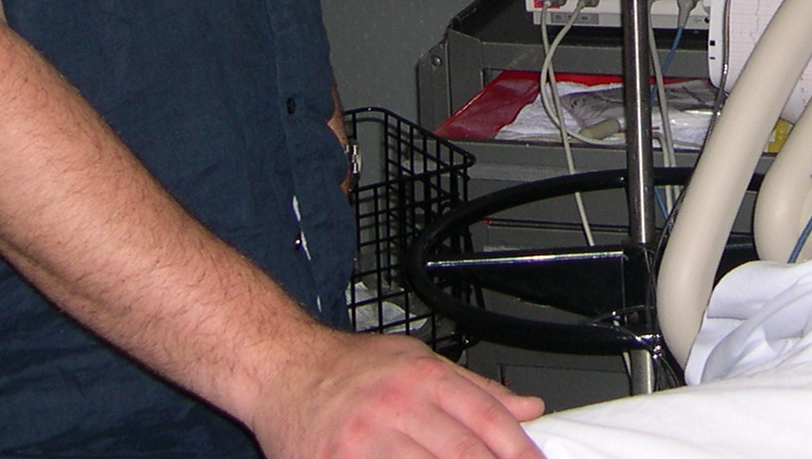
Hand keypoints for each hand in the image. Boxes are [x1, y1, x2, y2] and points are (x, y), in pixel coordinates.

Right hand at [253, 331, 544, 458]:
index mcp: (423, 377)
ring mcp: (364, 440)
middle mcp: (397, 406)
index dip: (518, 449)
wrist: (283, 367)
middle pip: (461, 451)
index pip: (486, 417)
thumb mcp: (418, 361)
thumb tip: (529, 408)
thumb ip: (477, 389)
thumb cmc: (351, 367)